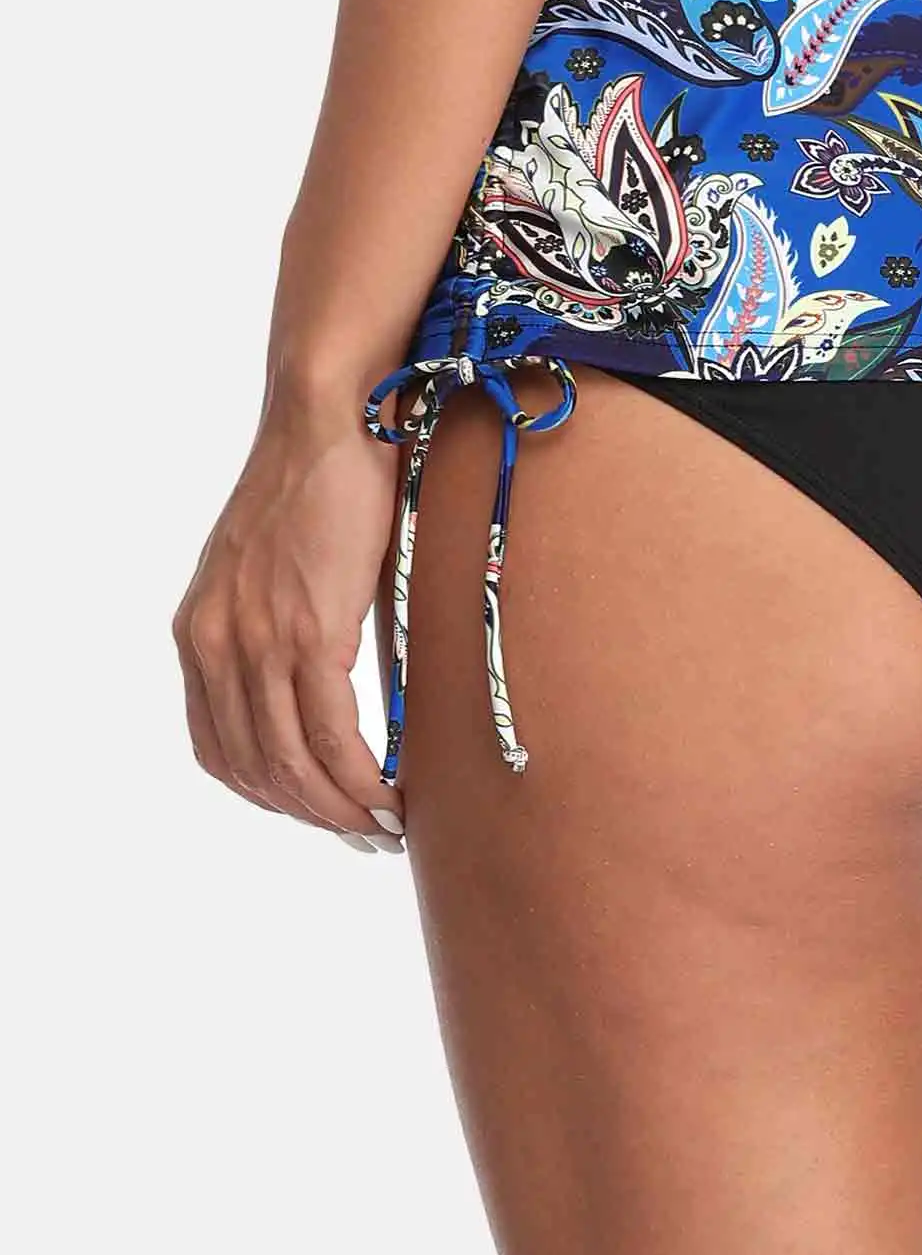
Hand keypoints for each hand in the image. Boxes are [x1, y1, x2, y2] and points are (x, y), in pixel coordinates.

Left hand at [173, 390, 407, 849]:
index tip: (318, 812)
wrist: (327, 419)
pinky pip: (329, 732)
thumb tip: (318, 682)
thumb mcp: (266, 567)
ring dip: (340, 810)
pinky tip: (389, 793)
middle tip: (364, 836)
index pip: (219, 749)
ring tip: (384, 826)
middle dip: (312, 815)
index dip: (270, 794)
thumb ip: (271, 626)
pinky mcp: (307, 630)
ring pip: (292, 762)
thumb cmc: (315, 482)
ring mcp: (257, 641)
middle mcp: (215, 645)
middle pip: (256, 768)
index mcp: (198, 634)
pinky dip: (360, 778)